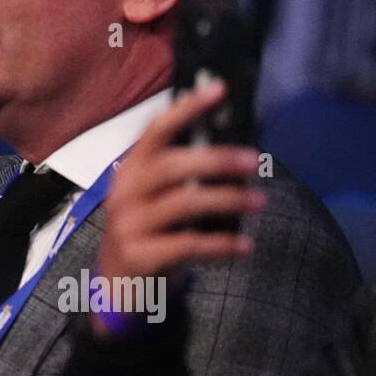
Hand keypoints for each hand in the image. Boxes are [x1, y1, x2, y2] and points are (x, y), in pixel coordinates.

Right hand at [91, 79, 265, 334]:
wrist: (116, 286)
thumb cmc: (147, 232)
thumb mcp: (155, 198)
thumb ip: (182, 177)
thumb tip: (234, 155)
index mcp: (130, 170)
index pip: (156, 131)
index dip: (187, 108)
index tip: (220, 88)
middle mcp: (125, 192)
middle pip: (172, 166)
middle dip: (216, 160)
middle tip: (254, 161)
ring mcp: (129, 224)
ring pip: (184, 204)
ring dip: (228, 199)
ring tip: (260, 201)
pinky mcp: (140, 255)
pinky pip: (187, 245)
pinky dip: (221, 245)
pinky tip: (244, 246)